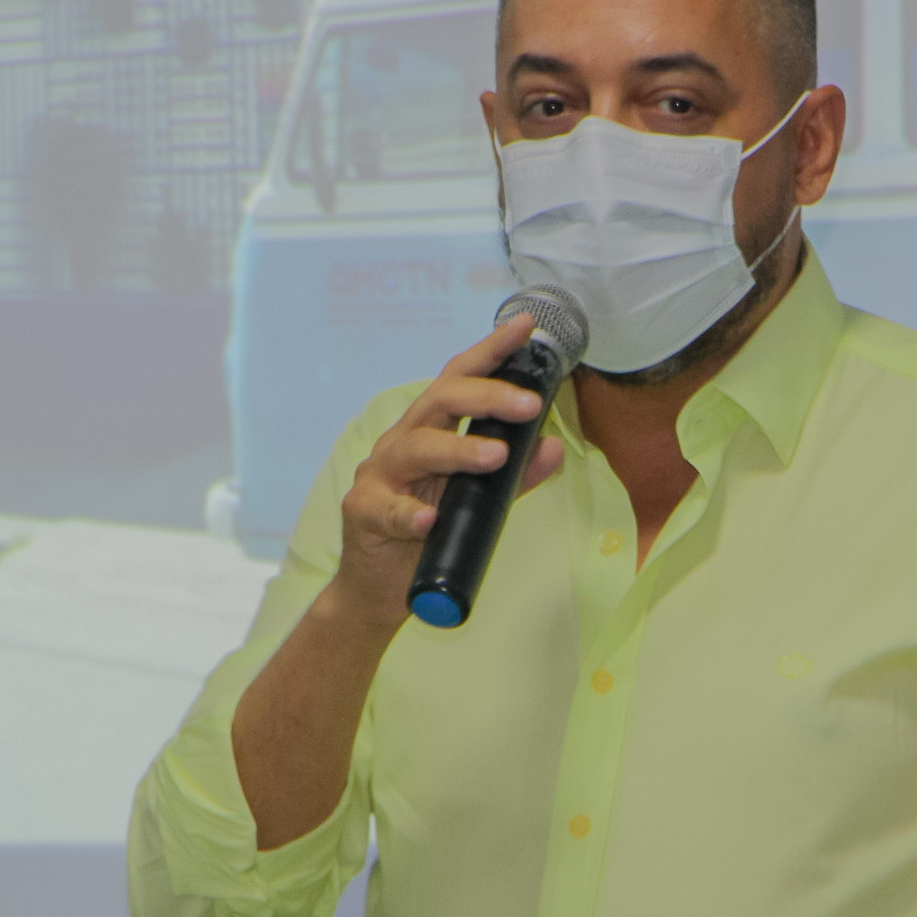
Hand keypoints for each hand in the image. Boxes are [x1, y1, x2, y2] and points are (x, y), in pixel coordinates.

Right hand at [322, 314, 568, 629]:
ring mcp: (378, 475)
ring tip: (495, 457)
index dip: (490, 351)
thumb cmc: (427, 534)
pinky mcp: (363, 513)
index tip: (524, 328)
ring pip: (414, 448)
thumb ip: (513, 478)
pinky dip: (408, 514)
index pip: (459, 380)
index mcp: (430, 431)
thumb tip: (553, 448)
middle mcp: (402, 442)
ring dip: (457, 450)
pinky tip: (429, 520)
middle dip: (486, 396)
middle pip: (439, 401)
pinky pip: (386, 509)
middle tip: (528, 404)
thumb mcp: (476, 504)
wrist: (377, 588)